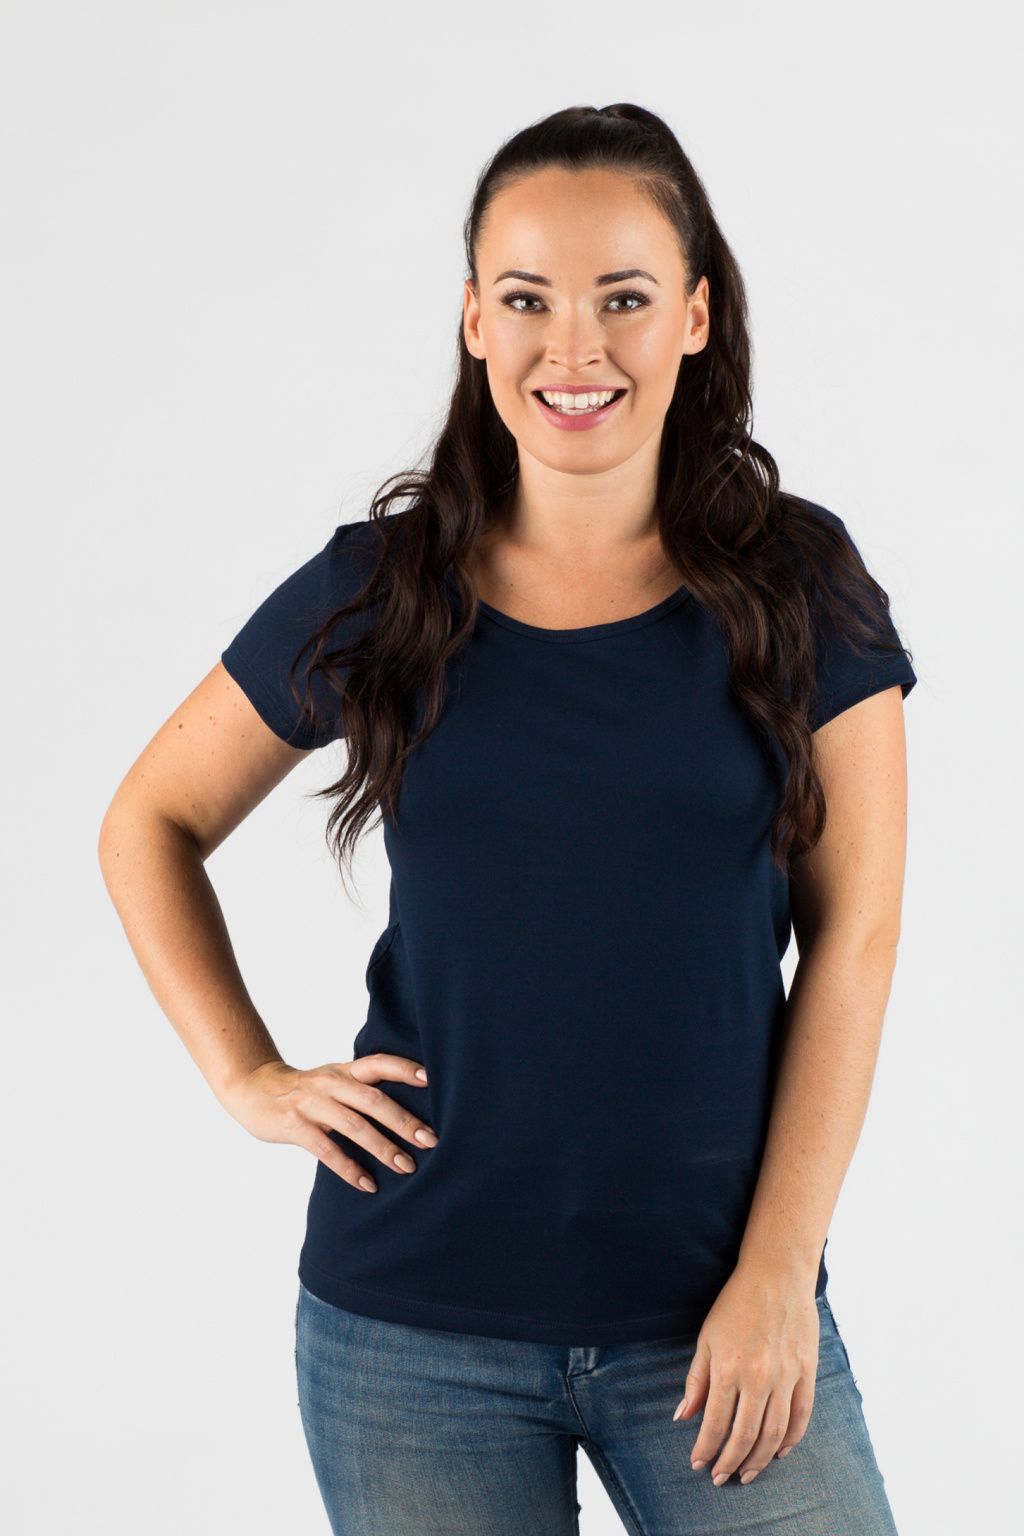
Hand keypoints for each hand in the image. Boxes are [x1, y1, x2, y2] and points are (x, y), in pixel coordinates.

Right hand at [220, 1053, 437, 1193]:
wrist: (252, 1090)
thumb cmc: (304, 1091)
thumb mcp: (333, 1081)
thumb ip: (362, 1090)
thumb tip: (408, 1112)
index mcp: (343, 1070)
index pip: (378, 1063)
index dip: (404, 1069)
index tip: (431, 1080)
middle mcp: (330, 1083)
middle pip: (372, 1099)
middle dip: (403, 1121)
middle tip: (431, 1141)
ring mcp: (311, 1104)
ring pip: (354, 1125)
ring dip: (382, 1147)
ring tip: (406, 1167)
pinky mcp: (294, 1126)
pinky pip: (326, 1149)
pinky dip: (349, 1168)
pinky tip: (368, 1184)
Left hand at [672, 1265, 819, 1485]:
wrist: (777, 1274)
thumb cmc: (736, 1303)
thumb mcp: (706, 1338)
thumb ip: (697, 1381)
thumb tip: (683, 1417)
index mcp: (728, 1368)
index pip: (715, 1422)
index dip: (706, 1448)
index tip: (698, 1463)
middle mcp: (758, 1377)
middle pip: (745, 1435)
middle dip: (730, 1462)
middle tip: (721, 1478)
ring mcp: (786, 1376)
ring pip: (774, 1433)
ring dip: (759, 1459)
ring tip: (747, 1474)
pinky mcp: (806, 1372)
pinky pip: (801, 1415)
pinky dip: (791, 1439)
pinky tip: (779, 1452)